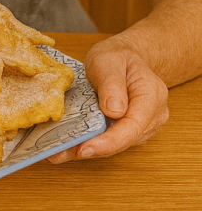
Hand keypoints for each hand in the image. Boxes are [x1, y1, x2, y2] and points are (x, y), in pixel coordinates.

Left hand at [47, 37, 168, 163]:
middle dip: (92, 149)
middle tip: (59, 154)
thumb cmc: (117, 56)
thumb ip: (112, 83)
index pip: (133, 127)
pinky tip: (67, 146)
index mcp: (151, 96)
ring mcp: (143, 126)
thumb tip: (114, 111)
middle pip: (123, 141)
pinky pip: (110, 140)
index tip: (85, 149)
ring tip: (57, 152)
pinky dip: (89, 143)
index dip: (109, 142)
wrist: (124, 57)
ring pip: (115, 144)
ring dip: (86, 149)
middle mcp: (153, 116)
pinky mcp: (130, 131)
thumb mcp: (109, 59)